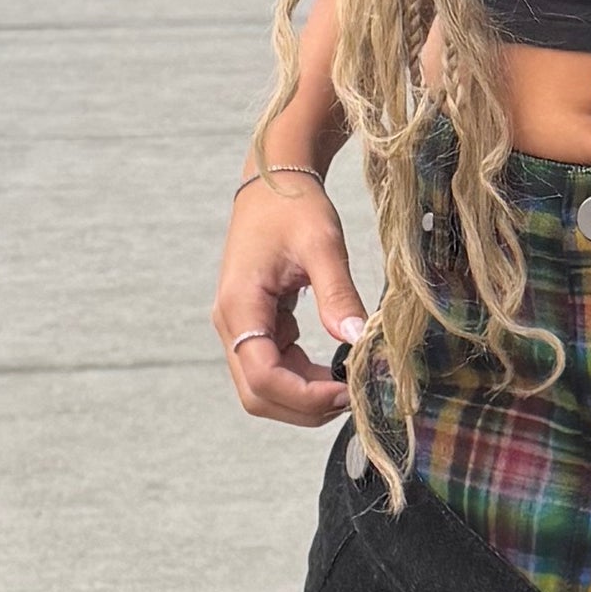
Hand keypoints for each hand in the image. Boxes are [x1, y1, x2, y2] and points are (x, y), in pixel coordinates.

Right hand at [215, 170, 365, 426]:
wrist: (272, 184)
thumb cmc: (294, 207)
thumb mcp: (322, 244)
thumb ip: (337, 293)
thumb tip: (359, 340)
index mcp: (239, 305)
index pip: (262, 376)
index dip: (304, 395)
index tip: (347, 391)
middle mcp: (232, 324)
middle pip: (257, 394)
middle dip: (304, 407)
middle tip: (352, 397)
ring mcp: (241, 328)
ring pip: (264, 389)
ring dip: (304, 398)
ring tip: (349, 385)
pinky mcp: (256, 327)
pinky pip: (274, 369)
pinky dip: (303, 380)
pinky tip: (336, 370)